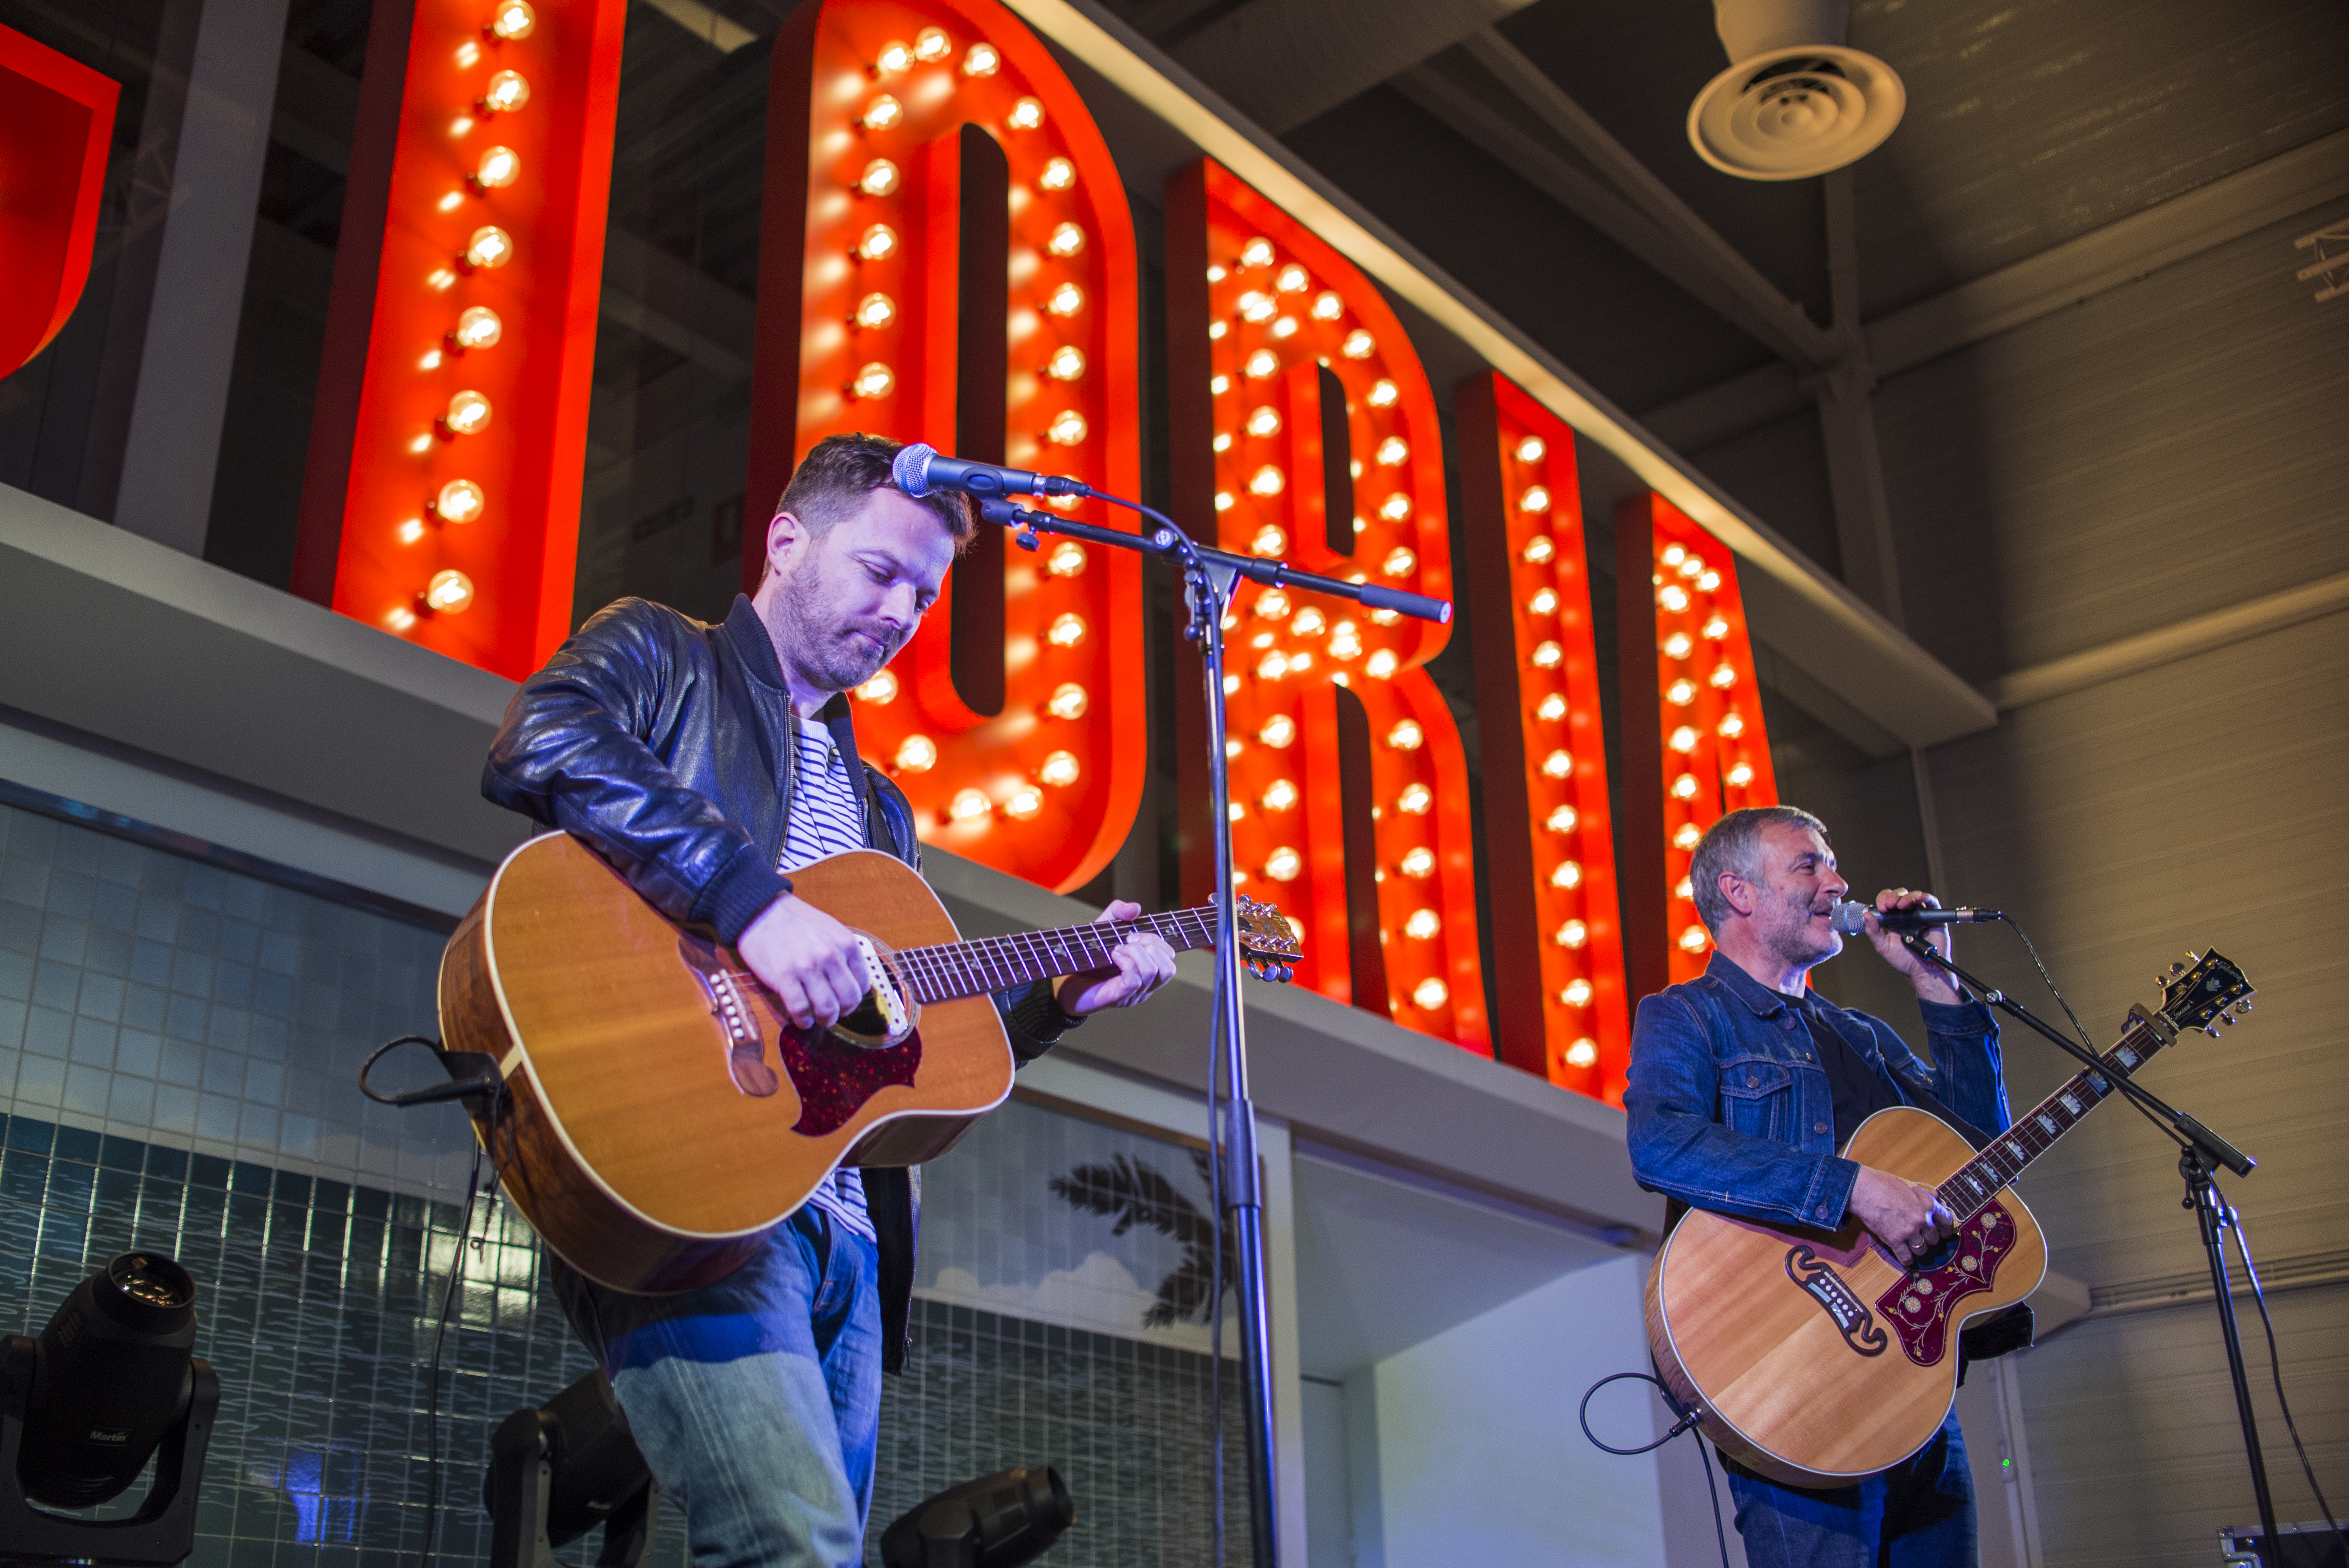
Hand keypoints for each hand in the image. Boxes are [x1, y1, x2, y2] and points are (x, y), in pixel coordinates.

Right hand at [738, 894, 869, 1029]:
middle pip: (849, 1000)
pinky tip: (802, 1019)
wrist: (761, 912)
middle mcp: (830, 956)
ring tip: (819, 1018)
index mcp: (845, 943)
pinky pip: (800, 1010)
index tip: (846, 999)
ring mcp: (807, 968)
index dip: (855, 996)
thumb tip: (853, 980)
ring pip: (828, 1009)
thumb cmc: (795, 921)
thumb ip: (844, 953)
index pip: (863, 984)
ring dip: (826, 1019)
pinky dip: (803, 1020)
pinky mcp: (784, 978)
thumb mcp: (830, 929)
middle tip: (835, 1013)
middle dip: (844, 1012)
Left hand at [1055, 901, 1177, 1016]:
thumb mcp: (1102, 928)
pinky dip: (1125, 963)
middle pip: (1168, 967)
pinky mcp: (1117, 998)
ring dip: (1135, 953)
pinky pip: (1134, 981)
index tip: (1132, 934)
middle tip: (1126, 941)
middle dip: (1150, 945)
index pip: (1169, 957)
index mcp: (1147, 970)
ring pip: (1152, 972)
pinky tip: (1113, 956)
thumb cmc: (1086, 957)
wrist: (1062, 981)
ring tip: (1116, 949)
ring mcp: (1132, 995)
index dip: (1156, 940)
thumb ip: (1118, 913)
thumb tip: (1136, 908)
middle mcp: (1145, 986)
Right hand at [1849, 1165, 1957, 1267]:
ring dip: (1917, 1249)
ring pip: (1921, 1249)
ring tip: (1911, 1246)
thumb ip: (1924, 1194)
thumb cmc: (1884, 1184)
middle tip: (1921, 1238)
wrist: (1864, 1190)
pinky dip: (1906, 1259)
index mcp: (1927, 1205)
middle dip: (1928, 1239)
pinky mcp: (1895, 1240)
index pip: (1946, 1221)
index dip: (1946, 1229)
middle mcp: (1922, 1220)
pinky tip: (1905, 1259)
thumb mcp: (1909, 1185)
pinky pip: (1906, 1257)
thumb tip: (1936, 1196)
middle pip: (1933, 1239)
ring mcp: (1909, 1231)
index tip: (1943, 1233)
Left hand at [1860, 887, 1961, 1003]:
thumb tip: (1866, 915)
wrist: (1924, 971)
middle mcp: (1906, 914)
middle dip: (1893, 897)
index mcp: (1893, 919)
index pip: (1887, 901)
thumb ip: (1874, 932)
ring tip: (1902, 905)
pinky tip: (1919, 898)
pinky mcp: (1934, 916)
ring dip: (1907, 897)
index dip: (1883, 899)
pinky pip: (1931, 902)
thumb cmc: (1905, 960)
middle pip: (1899, 895)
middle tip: (1889, 905)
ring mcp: (1920, 914)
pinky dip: (1925, 897)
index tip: (1882, 907)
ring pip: (1913, 896)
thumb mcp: (1884, 947)